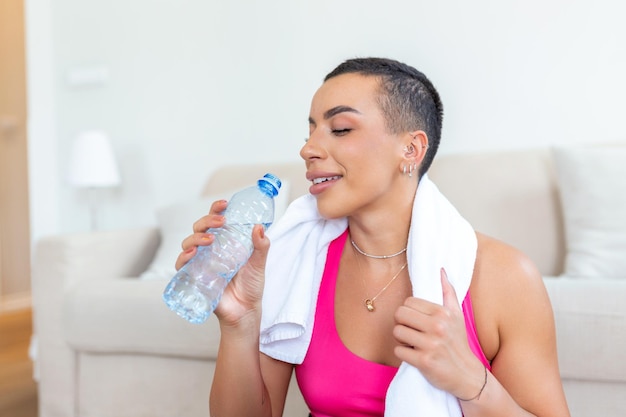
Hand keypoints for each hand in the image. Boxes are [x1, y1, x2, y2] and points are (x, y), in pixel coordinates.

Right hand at [175, 199, 270, 324]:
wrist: (245, 310)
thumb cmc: (251, 285)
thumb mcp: (259, 263)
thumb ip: (261, 246)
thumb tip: (259, 226)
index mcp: (225, 242)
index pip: (216, 220)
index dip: (216, 210)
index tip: (224, 204)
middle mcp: (210, 249)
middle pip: (200, 228)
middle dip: (207, 221)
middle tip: (221, 223)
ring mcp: (200, 262)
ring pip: (189, 242)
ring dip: (196, 238)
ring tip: (209, 240)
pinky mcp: (193, 277)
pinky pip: (181, 265)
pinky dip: (183, 257)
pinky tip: (192, 254)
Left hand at [393, 268, 485, 398]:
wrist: (467, 375)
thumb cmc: (458, 342)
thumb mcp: (457, 316)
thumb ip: (448, 292)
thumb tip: (441, 270)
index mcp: (443, 313)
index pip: (409, 302)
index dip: (408, 311)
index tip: (416, 320)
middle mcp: (437, 327)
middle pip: (399, 314)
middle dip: (401, 322)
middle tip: (410, 330)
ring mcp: (430, 345)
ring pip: (397, 332)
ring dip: (401, 339)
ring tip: (412, 342)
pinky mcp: (424, 362)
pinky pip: (399, 351)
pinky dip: (403, 353)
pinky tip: (414, 354)